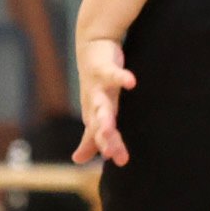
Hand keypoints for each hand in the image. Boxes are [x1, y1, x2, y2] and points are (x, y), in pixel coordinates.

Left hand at [76, 33, 135, 165]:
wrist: (90, 49)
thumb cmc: (96, 85)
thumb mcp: (95, 112)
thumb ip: (90, 137)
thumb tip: (77, 160)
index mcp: (95, 115)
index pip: (104, 135)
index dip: (111, 147)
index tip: (122, 161)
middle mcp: (95, 103)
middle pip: (100, 124)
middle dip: (104, 137)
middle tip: (110, 153)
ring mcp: (98, 86)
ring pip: (101, 104)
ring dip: (104, 116)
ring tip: (108, 128)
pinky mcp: (103, 68)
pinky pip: (112, 73)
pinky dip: (121, 77)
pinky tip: (131, 83)